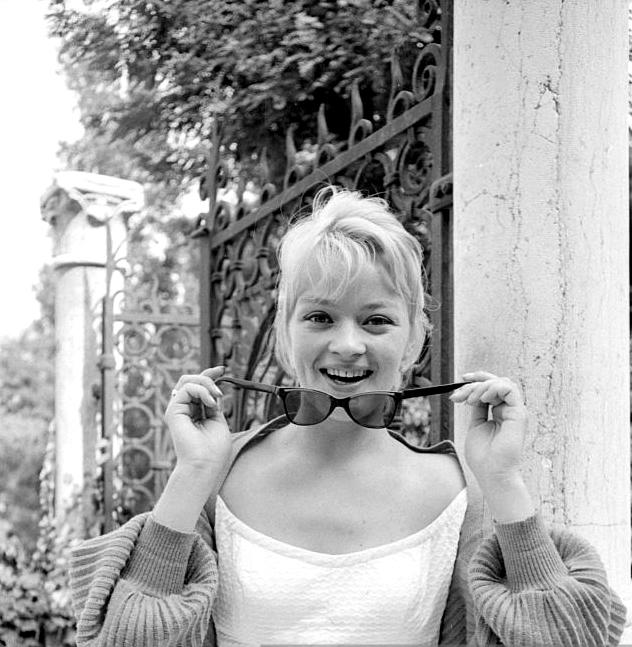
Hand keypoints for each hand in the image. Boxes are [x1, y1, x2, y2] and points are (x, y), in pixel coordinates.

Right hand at [164, 366, 231, 482]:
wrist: (206, 465)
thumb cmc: (214, 450)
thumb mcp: (218, 420)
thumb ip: (214, 403)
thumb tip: (216, 389)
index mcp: (194, 412)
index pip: (198, 386)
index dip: (209, 374)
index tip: (222, 368)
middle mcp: (183, 409)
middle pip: (190, 380)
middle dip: (207, 376)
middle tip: (220, 381)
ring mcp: (177, 410)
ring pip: (186, 381)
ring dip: (206, 384)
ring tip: (216, 398)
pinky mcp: (173, 412)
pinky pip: (185, 389)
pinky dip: (201, 391)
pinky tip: (210, 403)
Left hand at [450, 371, 527, 490]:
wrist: (491, 473)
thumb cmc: (483, 456)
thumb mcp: (475, 425)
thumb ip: (477, 408)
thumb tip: (471, 392)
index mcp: (500, 412)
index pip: (491, 388)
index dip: (477, 380)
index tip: (460, 380)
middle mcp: (509, 410)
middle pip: (495, 382)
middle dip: (474, 383)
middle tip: (459, 394)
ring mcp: (515, 411)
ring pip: (501, 383)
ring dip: (481, 387)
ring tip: (470, 400)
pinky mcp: (519, 414)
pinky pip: (510, 389)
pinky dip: (493, 388)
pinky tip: (482, 399)